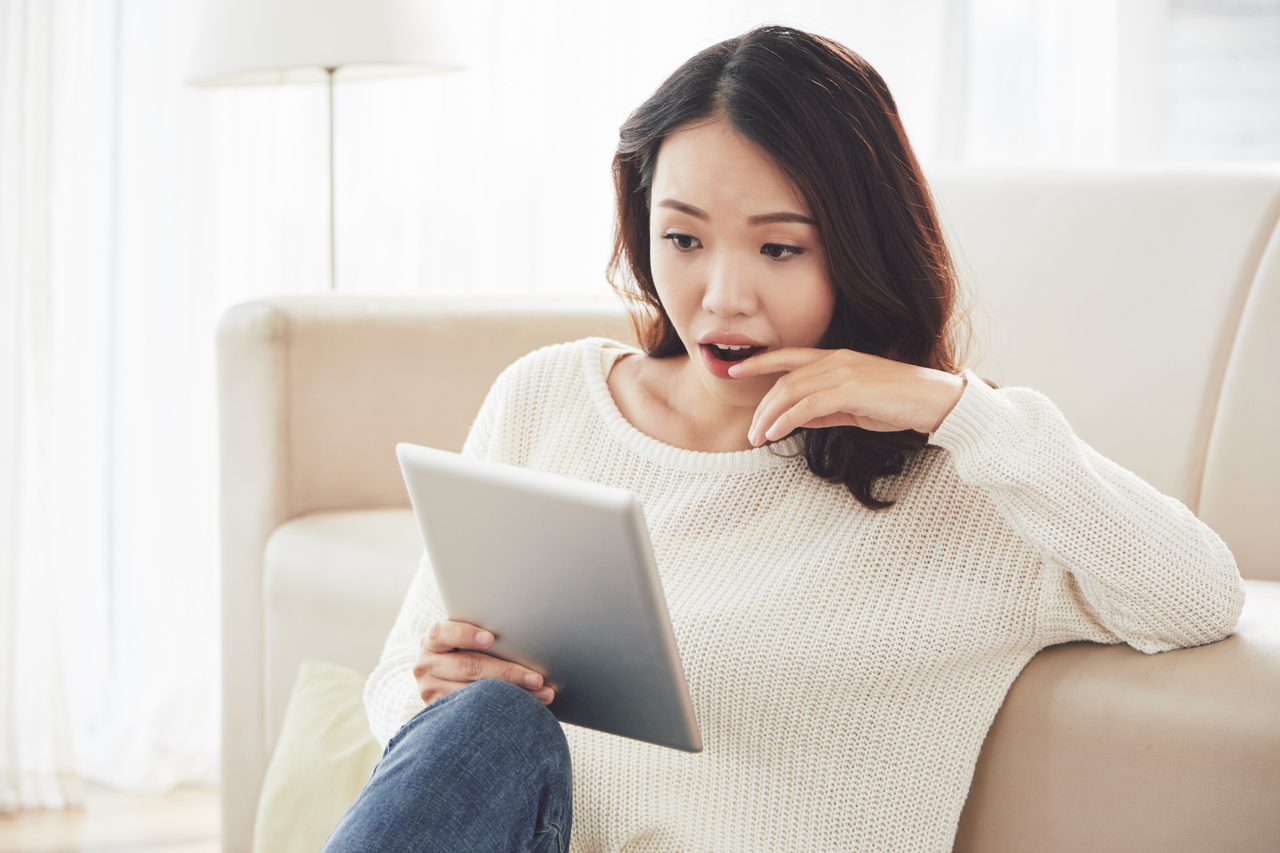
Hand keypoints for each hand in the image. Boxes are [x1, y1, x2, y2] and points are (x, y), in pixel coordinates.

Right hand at [413, 620, 554, 705]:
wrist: (440, 678)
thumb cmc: (463, 650)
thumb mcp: (462, 638)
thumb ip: (481, 634)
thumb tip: (520, 627)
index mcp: (432, 640)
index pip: (445, 632)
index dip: (467, 635)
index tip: (491, 639)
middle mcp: (426, 665)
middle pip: (469, 666)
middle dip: (508, 672)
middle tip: (538, 678)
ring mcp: (430, 691)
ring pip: (475, 694)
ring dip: (513, 695)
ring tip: (542, 695)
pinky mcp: (440, 712)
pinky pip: (473, 713)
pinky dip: (501, 710)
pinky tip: (523, 710)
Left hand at [728, 348, 965, 445]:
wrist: (935, 401)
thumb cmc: (899, 404)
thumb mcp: (855, 408)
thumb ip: (826, 410)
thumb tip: (797, 419)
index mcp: (837, 359)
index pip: (789, 356)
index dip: (759, 361)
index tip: (734, 369)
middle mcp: (836, 360)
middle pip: (784, 381)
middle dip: (761, 406)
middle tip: (749, 431)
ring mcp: (844, 373)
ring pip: (791, 392)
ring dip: (769, 416)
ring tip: (756, 437)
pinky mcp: (851, 390)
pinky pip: (808, 405)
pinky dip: (786, 420)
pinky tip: (775, 433)